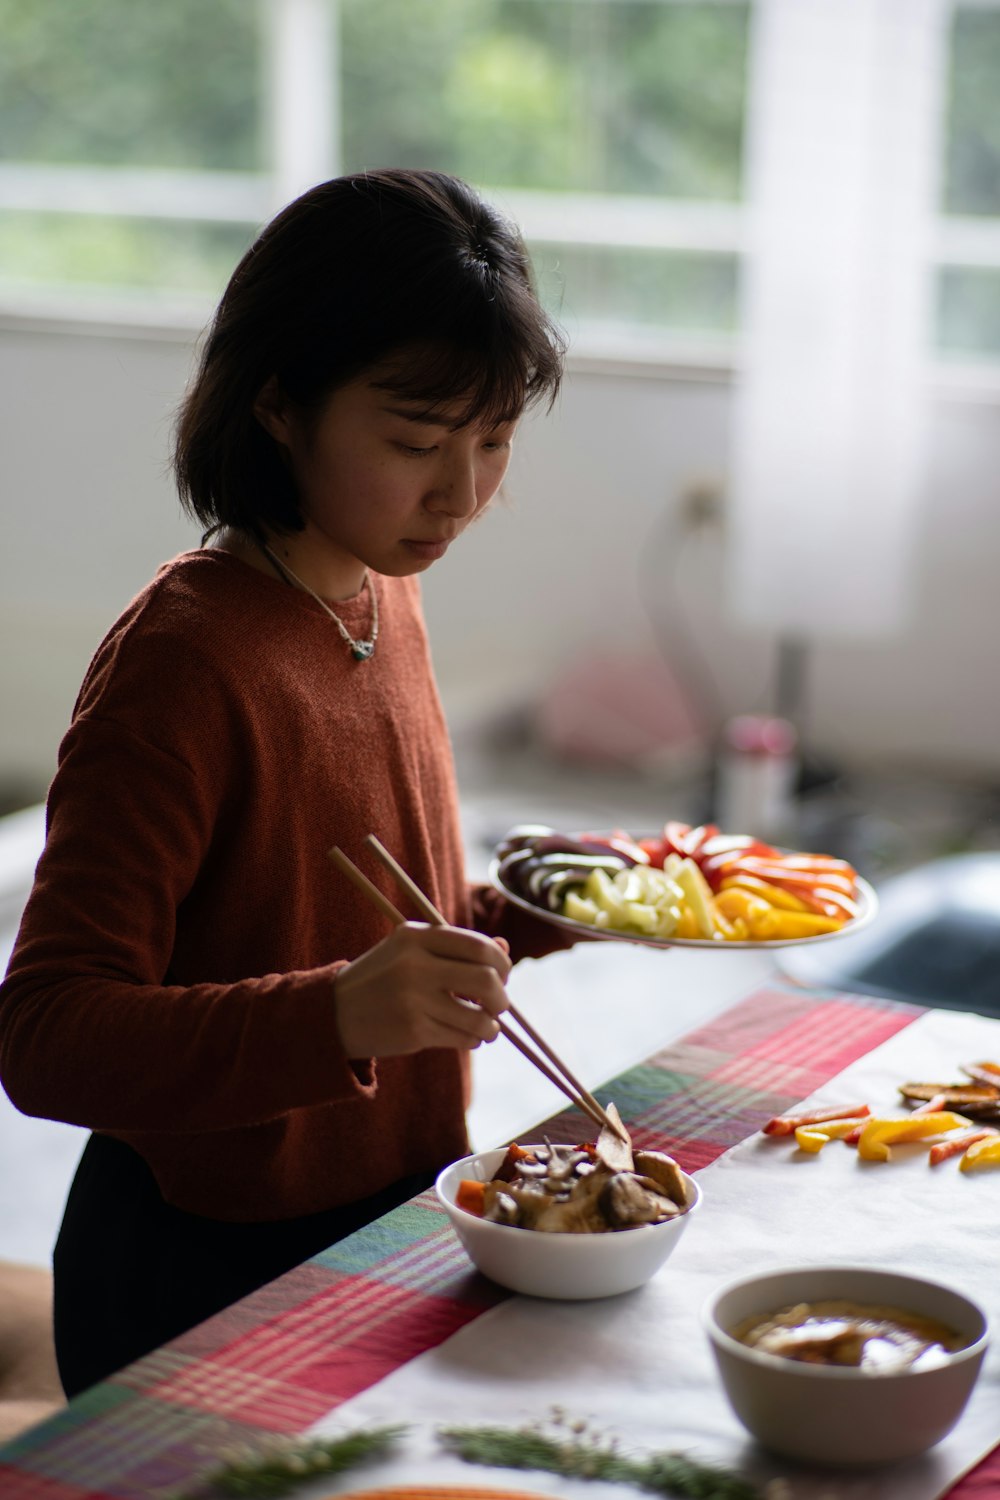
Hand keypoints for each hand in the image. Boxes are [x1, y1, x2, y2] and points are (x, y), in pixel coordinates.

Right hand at [333, 922, 510, 1058]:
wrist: (334, 1014)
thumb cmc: (383, 979)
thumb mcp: (412, 952)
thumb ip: (457, 948)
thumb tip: (505, 948)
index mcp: (415, 936)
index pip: (477, 946)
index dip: (501, 962)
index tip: (502, 974)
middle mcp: (415, 965)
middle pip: (485, 979)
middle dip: (501, 996)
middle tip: (499, 1004)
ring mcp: (413, 999)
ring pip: (478, 1016)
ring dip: (491, 1026)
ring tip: (486, 1026)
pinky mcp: (413, 1031)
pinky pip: (462, 1038)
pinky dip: (473, 1039)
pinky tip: (467, 1036)